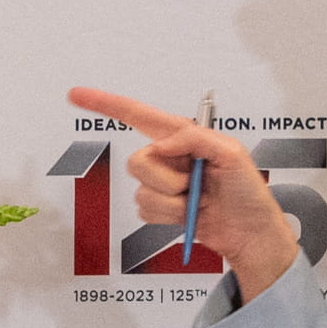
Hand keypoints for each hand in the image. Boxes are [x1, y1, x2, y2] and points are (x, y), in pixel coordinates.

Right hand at [63, 89, 299, 299]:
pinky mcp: (160, 209)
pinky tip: (188, 215)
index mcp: (183, 137)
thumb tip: (163, 144)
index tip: (77, 95)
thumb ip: (195, 139)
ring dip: (171, 202)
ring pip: (141, 191)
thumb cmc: (248, 192)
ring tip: (196, 202)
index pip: (136, 115)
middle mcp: (168, 158)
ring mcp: (162, 185)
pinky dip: (167, 217)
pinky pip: (144, 211)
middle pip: (137, 162)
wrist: (249, 233)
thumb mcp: (232, 154)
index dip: (105, 103)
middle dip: (165, 178)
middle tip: (194, 184)